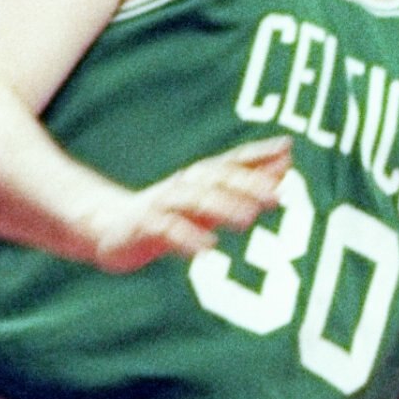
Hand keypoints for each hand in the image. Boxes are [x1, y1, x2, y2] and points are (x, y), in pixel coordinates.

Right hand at [88, 136, 291, 271]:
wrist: (110, 228)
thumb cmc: (171, 213)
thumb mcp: (210, 199)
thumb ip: (246, 183)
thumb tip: (287, 163)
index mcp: (200, 177)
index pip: (232, 161)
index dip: (259, 155)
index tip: (288, 150)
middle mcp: (183, 185)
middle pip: (216, 179)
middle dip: (247, 184)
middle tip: (277, 196)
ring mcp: (162, 204)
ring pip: (193, 201)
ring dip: (222, 207)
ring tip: (248, 219)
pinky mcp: (144, 227)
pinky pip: (167, 230)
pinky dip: (187, 237)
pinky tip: (208, 248)